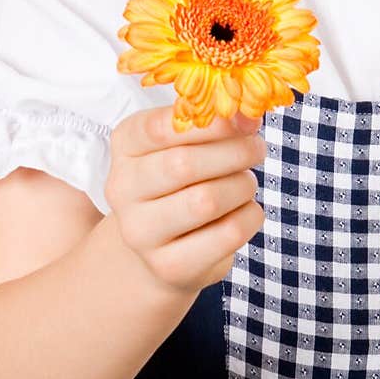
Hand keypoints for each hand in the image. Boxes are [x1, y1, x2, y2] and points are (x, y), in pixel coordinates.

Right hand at [105, 102, 266, 298]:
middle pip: (184, 165)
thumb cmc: (181, 181)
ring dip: (242, 186)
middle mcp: (122, 189)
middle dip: (234, 152)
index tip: (247, 117)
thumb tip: (249, 113)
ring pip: (206, 201)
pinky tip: (244, 210)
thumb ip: (211, 124)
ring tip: (245, 183)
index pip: (161, 127)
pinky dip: (249, 216)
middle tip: (257, 148)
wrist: (161, 245)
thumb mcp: (183, 143)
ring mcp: (141, 233)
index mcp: (125, 145)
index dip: (212, 121)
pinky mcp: (170, 266)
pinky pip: (227, 234)